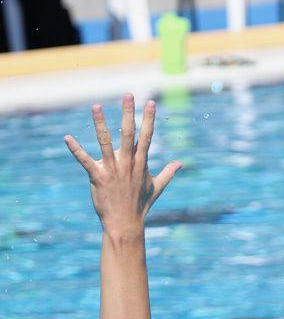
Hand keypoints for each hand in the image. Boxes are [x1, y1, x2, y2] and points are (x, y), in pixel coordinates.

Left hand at [65, 95, 180, 237]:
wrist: (126, 223)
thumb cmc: (140, 205)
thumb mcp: (157, 188)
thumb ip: (168, 173)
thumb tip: (180, 164)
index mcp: (141, 164)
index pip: (146, 137)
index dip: (149, 119)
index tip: (150, 103)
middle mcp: (128, 164)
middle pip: (129, 134)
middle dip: (128, 113)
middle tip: (128, 95)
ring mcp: (113, 171)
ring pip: (106, 143)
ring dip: (101, 124)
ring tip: (96, 107)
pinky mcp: (98, 178)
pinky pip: (85, 161)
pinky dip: (76, 150)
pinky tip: (67, 138)